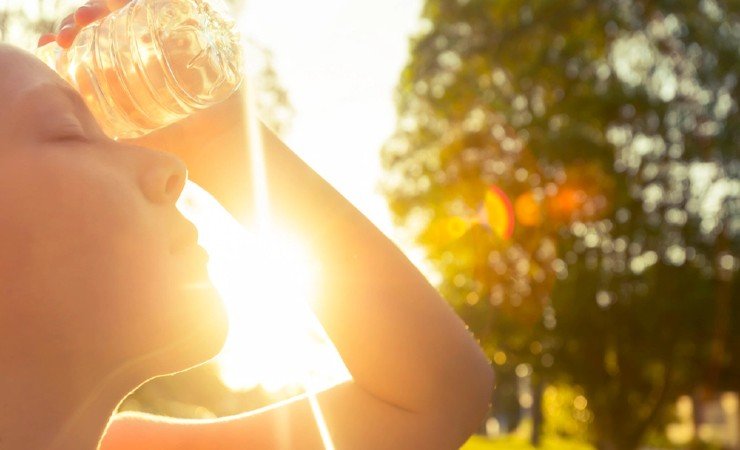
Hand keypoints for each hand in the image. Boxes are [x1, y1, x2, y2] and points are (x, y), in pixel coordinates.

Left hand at [38, 0, 251, 220]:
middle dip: (80, 20)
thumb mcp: (123, 141)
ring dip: (106, 4)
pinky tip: (125, 3)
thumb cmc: (175, 150)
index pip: (90, 45)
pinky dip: (153, 0)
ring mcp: (171, 41)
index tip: (50, 44)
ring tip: (89, 16)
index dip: (67, 39)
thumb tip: (59, 131)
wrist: (219, 147)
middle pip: (106, 22)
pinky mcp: (197, 33)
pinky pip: (175, 5)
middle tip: (69, 34)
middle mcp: (145, 52)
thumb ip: (96, 134)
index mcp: (126, 73)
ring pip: (132, 9)